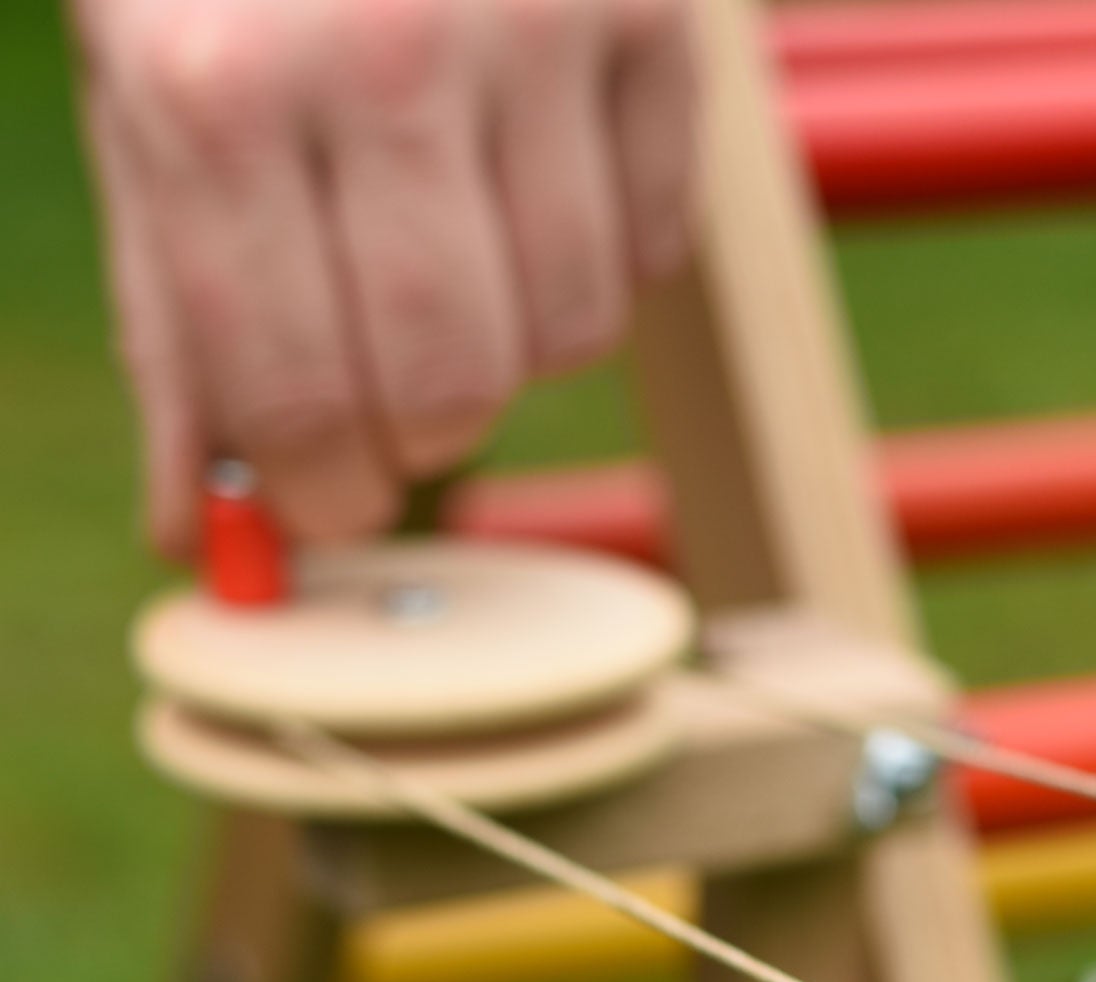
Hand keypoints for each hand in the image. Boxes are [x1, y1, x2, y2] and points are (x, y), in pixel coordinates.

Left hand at [71, 0, 696, 553]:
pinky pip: (656, 247)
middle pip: (452, 387)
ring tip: (459, 246)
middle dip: (421, 429)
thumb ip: (177, 320)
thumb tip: (202, 527)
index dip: (318, 487)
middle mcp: (376, 56)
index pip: (295, 393)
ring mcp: (533, 23)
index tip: (329, 500)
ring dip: (515, 337)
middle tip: (399, 401)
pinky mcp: (655, 11)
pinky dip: (601, 251)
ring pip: (572, 332)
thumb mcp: (150, 100)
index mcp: (212, 93)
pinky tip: (536, 170)